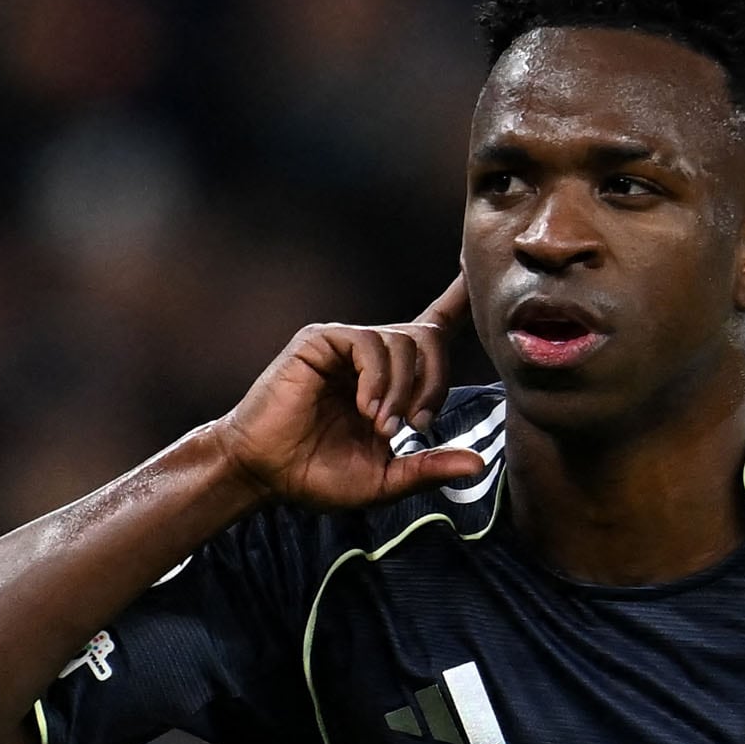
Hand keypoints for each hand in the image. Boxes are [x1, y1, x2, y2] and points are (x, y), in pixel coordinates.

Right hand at [211, 283, 484, 511]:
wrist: (267, 474)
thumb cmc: (319, 475)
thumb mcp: (386, 479)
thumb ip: (429, 469)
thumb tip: (477, 464)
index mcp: (392, 378)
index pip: (433, 327)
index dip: (457, 298)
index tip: (474, 265)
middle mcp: (372, 353)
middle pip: (428, 336)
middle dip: (435, 380)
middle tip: (418, 424)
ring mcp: (345, 344)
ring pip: (401, 340)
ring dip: (402, 389)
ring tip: (383, 427)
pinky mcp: (320, 340)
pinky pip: (367, 342)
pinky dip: (376, 379)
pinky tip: (366, 409)